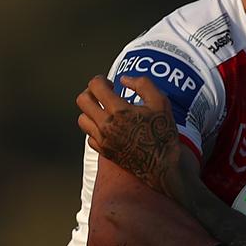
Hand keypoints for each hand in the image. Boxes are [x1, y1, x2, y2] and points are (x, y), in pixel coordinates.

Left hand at [77, 75, 180, 193]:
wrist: (163, 165)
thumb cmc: (163, 132)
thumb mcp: (161, 102)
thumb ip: (143, 84)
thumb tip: (123, 79)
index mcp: (119, 110)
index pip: (95, 86)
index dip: (101, 80)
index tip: (110, 83)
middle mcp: (106, 125)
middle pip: (82, 100)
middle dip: (91, 93)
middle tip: (103, 94)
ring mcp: (103, 140)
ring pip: (82, 119)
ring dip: (90, 111)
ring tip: (104, 111)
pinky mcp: (104, 152)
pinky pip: (89, 136)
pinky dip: (95, 129)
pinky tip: (109, 128)